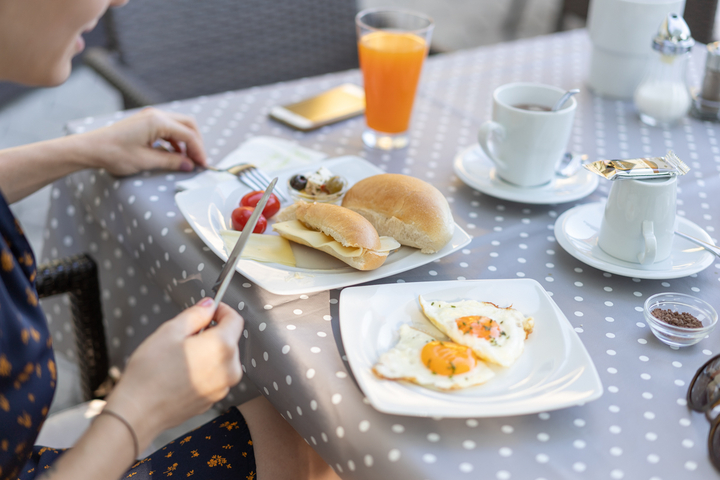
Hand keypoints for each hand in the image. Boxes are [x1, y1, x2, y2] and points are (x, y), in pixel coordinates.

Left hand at [80, 107, 206, 175]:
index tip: (203, 165)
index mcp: (157, 121)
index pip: (188, 134)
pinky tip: (174, 154)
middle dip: (196, 143)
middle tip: (198, 161)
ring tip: (187, 159)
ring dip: (186, 142)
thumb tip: (189, 165)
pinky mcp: (145, 122)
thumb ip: (171, 161)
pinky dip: (175, 140)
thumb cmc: (114, 154)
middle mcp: (156, 115)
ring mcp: (150, 117)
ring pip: (178, 126)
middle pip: (187, 125)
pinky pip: (168, 129)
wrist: (90, 148)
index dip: (198, 150)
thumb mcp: (146, 161)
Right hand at [104, 299, 242, 447]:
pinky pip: (214, 376)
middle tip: (185, 336)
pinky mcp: (213, 399)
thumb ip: (195, 315)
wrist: (138, 412)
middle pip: (229, 340)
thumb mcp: (170, 331)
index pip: (235, 320)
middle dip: (211, 333)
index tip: (210, 310)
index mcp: (222, 347)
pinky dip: (203, 370)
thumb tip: (208, 306)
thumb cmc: (150, 373)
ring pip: (221, 359)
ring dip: (207, 352)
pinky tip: (180, 373)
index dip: (222, 310)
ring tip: (179, 357)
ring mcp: (223, 387)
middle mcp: (229, 369)